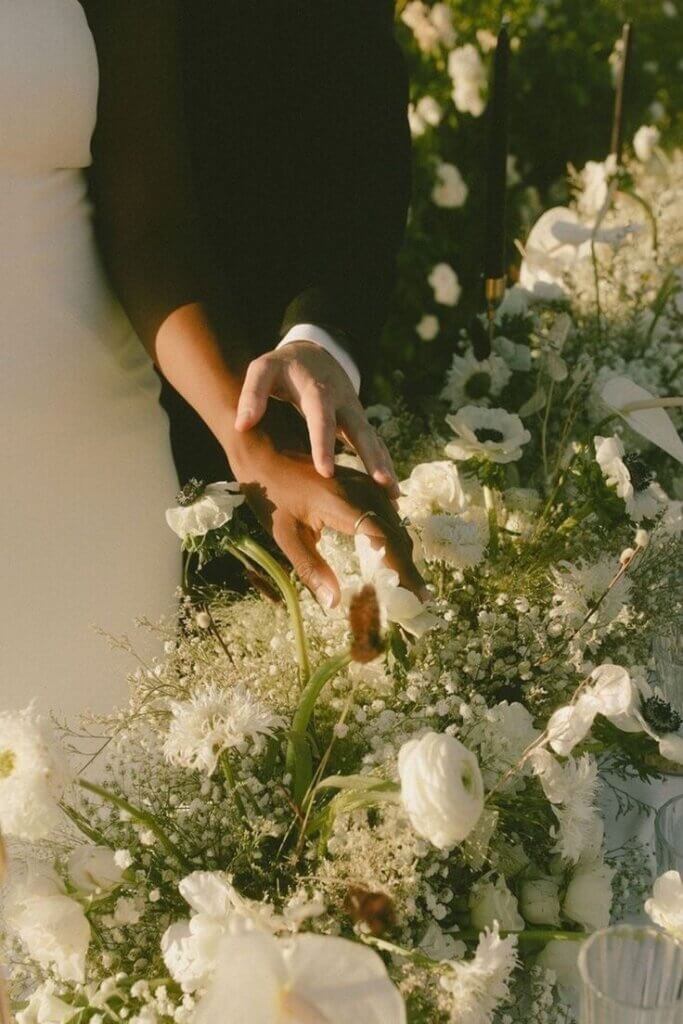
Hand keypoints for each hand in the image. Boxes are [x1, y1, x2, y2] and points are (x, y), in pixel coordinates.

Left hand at [225, 417, 426, 608]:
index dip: (405, 572)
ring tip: (410, 582)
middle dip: (409, 567)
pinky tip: (394, 555)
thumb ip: (311, 568)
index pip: (387, 543)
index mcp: (345, 505)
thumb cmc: (271, 493)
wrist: (267, 448)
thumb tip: (334, 604)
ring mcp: (366, 483)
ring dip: (404, 552)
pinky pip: (388, 511)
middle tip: (419, 597)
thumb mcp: (285, 535)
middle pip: (397, 534)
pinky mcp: (364, 481)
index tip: (419, 596)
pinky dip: (395, 535)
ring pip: (396, 522)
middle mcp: (363, 491)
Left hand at [234, 341, 398, 497]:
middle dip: (371, 457)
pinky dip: (384, 464)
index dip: (323, 445)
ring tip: (394, 495)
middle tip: (380, 483)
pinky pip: (374, 444)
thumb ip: (252, 394)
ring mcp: (354, 412)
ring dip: (384, 465)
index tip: (325, 472)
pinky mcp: (358, 422)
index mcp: (317, 391)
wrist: (313, 352)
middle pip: (360, 430)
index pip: (321, 419)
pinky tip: (391, 491)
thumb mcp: (263, 369)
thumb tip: (243, 425)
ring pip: (373, 439)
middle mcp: (342, 402)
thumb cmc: (283, 366)